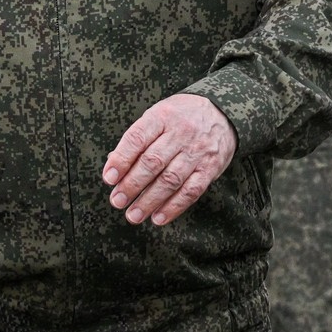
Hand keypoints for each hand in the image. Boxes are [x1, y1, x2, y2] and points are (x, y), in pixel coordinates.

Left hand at [103, 93, 236, 225]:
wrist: (222, 114)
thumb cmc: (180, 118)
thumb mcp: (158, 116)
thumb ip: (138, 139)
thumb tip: (114, 165)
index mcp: (162, 116)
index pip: (138, 138)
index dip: (122, 159)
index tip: (109, 178)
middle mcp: (181, 133)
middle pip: (153, 162)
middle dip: (132, 185)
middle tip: (117, 201)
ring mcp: (197, 151)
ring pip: (171, 180)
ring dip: (149, 201)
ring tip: (133, 215)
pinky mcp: (210, 168)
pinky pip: (191, 191)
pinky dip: (174, 207)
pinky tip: (158, 217)